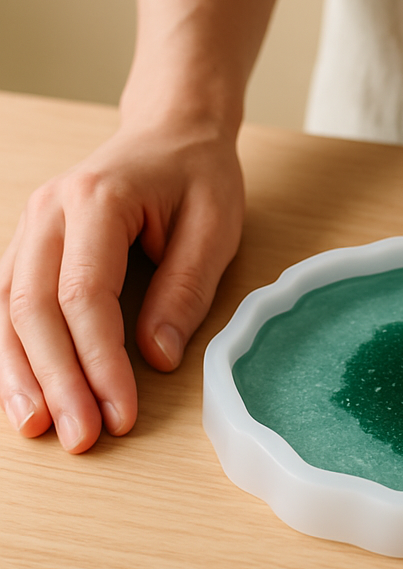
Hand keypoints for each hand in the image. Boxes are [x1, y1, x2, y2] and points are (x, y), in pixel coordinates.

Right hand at [0, 121, 243, 451]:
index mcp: (98, 199)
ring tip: (38, 427)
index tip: (121, 411)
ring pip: (6, 308)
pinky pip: (6, 301)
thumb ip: (185, 289)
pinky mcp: (30, 243)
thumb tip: (157, 357)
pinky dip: (11, 349)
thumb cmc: (198, 175)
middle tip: (80, 436)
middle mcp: (49, 210)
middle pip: (34, 308)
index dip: (98, 361)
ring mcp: (31, 224)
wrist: (171, 132)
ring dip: (20, 373)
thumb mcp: (215, 226)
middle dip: (56, 379)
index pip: (84, 294)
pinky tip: (22, 390)